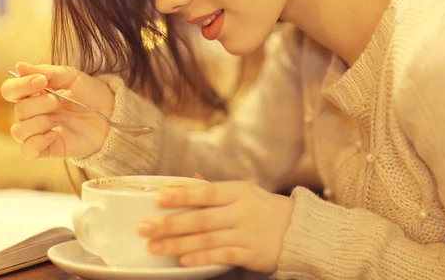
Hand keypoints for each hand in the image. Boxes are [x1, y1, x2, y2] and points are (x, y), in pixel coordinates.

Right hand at [0, 62, 114, 158]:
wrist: (110, 113)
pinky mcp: (47, 149)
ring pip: (19, 131)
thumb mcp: (71, 77)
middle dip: (43, 103)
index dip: (21, 85)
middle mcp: (31, 114)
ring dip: (42, 121)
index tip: (42, 81)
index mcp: (33, 94)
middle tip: (64, 99)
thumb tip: (19, 66)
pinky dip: (38, 141)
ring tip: (61, 117)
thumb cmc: (89, 94)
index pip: (10, 91)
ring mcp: (38, 132)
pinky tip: (54, 133)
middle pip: (19, 111)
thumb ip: (46, 71)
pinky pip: (28, 150)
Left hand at [137, 181, 293, 272]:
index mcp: (239, 191)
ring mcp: (247, 233)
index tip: (157, 199)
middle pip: (201, 218)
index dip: (181, 195)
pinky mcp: (251, 253)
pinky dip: (203, 258)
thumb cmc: (265, 210)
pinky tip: (184, 261)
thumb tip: (187, 184)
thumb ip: (217, 192)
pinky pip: (223, 256)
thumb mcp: (245, 193)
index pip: (206, 192)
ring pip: (207, 239)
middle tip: (144, 228)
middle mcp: (242, 211)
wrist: (299, 230)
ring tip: (154, 247)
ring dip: (178, 244)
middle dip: (170, 224)